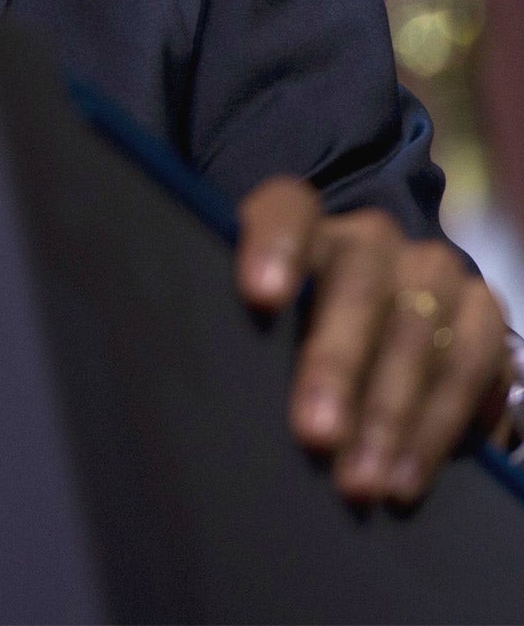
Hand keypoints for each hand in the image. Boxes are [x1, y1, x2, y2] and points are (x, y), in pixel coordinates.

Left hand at [237, 176, 510, 503]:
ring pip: (418, 333)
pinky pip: (470, 366)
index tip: (260, 296)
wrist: (373, 311)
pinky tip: (408, 474)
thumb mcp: (254, 312)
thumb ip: (238, 330)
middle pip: (357, 285)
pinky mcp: (481, 312)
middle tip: (316, 435)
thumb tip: (210, 391)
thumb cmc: (287, 322)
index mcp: (301, 222)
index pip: (286, 209)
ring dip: (390, 416)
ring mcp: (432, 271)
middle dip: (337, 366)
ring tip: (362, 481)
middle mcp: (370, 238)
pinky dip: (439, 427)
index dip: (274, 246)